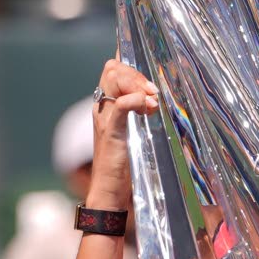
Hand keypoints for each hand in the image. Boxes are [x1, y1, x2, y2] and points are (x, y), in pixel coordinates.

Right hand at [88, 58, 159, 208]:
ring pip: (114, 79)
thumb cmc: (123, 165)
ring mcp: (104, 117)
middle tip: (153, 93)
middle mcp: (102, 107)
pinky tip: (148, 109)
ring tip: (152, 103)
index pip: (112, 68)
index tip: (150, 85)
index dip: (131, 67)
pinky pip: (120, 105)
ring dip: (138, 85)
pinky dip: (135, 100)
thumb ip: (139, 114)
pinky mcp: (111, 131)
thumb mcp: (133, 133)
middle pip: (112, 68)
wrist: (109, 190)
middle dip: (136, 74)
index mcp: (107, 105)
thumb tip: (156, 99)